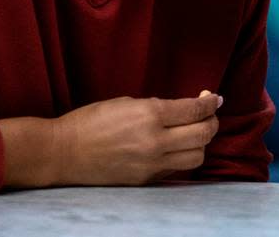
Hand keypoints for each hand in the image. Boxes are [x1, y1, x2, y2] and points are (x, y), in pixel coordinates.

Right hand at [52, 91, 221, 185]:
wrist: (63, 153)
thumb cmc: (91, 121)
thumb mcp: (128, 103)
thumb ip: (159, 107)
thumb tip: (186, 109)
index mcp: (150, 115)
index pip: (195, 111)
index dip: (210, 103)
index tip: (215, 98)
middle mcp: (155, 141)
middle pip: (203, 134)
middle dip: (212, 121)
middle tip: (209, 113)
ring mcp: (152, 164)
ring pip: (197, 157)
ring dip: (201, 143)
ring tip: (195, 132)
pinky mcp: (146, 180)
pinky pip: (177, 169)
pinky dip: (183, 156)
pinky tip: (178, 146)